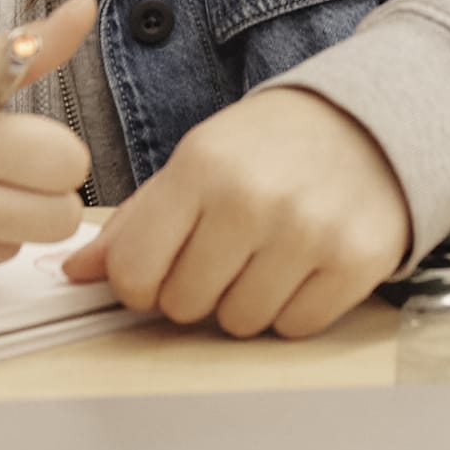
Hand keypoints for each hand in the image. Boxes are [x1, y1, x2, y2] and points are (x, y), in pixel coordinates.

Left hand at [63, 81, 408, 339]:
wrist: (373, 121)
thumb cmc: (273, 147)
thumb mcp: (198, 161)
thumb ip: (137, 220)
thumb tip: (77, 273)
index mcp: (201, 166)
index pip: (134, 272)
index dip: (141, 283)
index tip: (162, 267)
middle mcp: (252, 198)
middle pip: (184, 305)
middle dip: (198, 289)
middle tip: (227, 253)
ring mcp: (308, 232)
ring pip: (239, 323)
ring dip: (247, 301)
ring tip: (268, 256)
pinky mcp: (356, 261)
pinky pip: (296, 327)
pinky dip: (295, 308)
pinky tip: (304, 267)